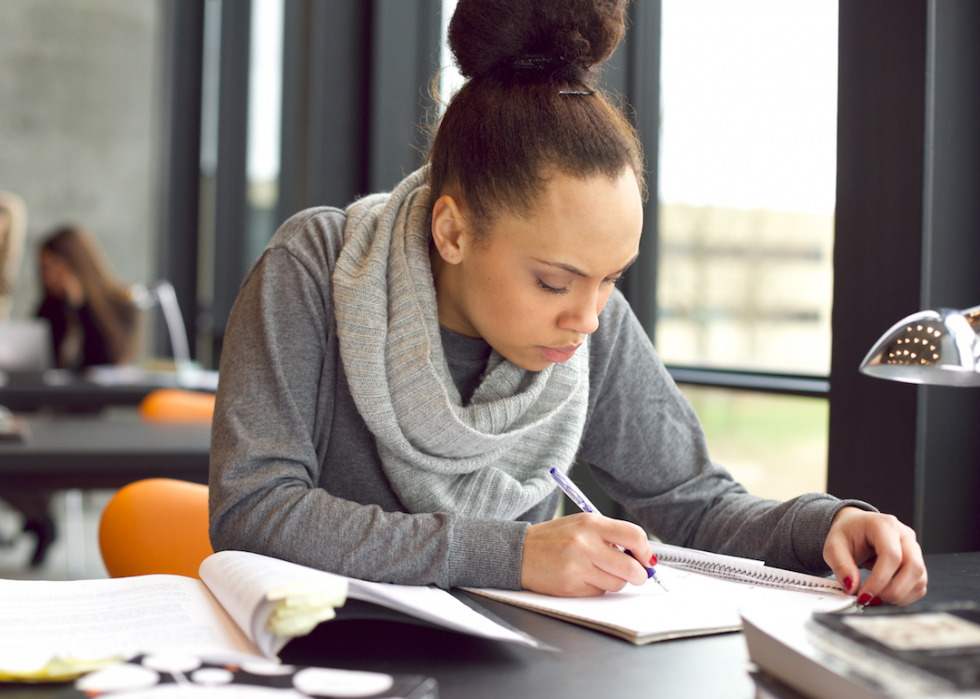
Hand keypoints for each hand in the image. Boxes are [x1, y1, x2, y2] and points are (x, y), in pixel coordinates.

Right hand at [520, 513, 653, 596]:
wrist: (519, 552)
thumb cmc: (552, 539)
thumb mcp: (581, 525)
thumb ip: (609, 535)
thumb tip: (639, 555)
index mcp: (590, 523)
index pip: (634, 536)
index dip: (645, 551)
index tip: (646, 558)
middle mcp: (585, 543)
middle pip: (630, 567)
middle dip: (639, 575)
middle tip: (637, 575)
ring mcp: (577, 566)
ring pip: (617, 583)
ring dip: (615, 581)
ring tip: (598, 571)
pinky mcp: (571, 586)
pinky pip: (598, 592)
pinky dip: (596, 587)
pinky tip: (582, 578)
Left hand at [823, 507, 926, 605]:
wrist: (856, 527)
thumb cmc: (847, 533)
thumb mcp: (834, 546)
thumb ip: (841, 566)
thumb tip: (852, 587)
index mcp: (884, 525)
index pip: (891, 555)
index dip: (879, 580)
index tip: (864, 595)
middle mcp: (904, 535)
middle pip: (913, 567)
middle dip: (894, 590)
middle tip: (873, 600)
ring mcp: (914, 549)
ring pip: (919, 578)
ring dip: (900, 595)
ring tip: (877, 598)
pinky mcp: (916, 562)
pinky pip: (920, 584)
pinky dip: (905, 595)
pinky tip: (886, 596)